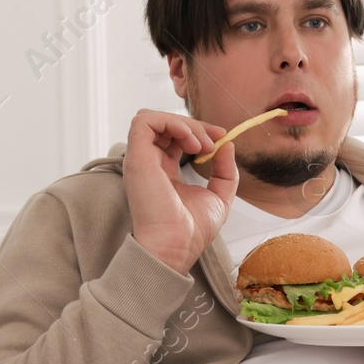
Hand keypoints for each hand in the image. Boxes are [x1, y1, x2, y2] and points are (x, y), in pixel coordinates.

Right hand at [122, 109, 238, 273]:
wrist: (175, 246)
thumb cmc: (192, 230)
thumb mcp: (219, 197)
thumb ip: (225, 171)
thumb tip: (227, 145)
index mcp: (164, 170)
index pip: (176, 137)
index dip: (200, 130)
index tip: (221, 137)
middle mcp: (150, 162)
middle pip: (166, 124)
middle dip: (195, 125)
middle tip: (214, 143)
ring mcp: (141, 158)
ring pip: (153, 118)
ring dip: (183, 123)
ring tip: (200, 144)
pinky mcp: (136, 157)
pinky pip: (144, 121)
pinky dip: (169, 121)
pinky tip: (189, 140)